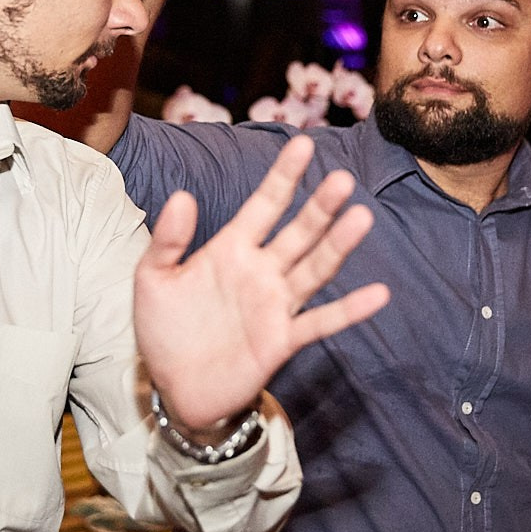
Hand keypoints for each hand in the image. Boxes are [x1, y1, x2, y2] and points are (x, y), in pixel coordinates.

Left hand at [136, 136, 389, 428]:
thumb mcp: (153, 280)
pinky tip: (377, 294)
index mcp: (231, 248)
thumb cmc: (164, 330)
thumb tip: (182, 195)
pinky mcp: (283, 340)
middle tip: (341, 179)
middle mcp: (261, 271)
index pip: (264, 204)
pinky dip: (349, 310)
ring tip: (360, 217)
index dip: (283, 176)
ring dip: (337, 245)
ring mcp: (276, 305)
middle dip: (319, 206)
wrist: (174, 387)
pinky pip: (321, 322)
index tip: (303, 143)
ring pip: (314, 269)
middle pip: (298, 232)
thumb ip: (168, 240)